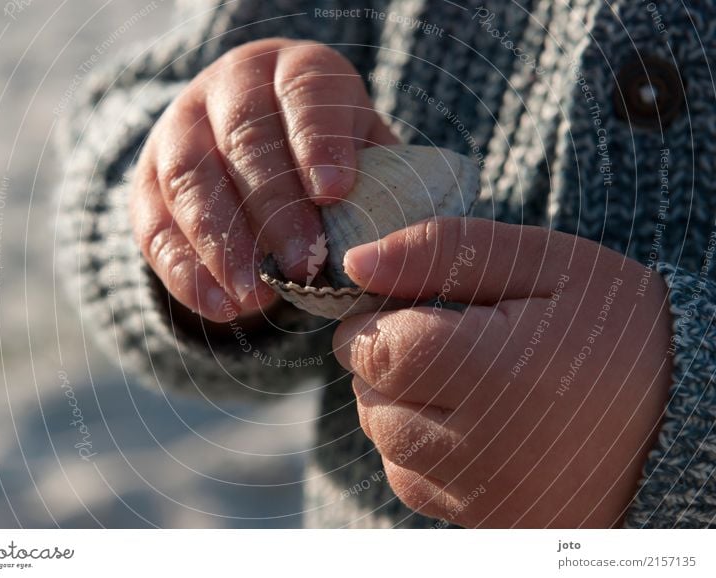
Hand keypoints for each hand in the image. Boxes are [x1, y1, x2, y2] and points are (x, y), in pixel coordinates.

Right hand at [129, 38, 396, 321]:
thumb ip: (379, 182)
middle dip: (275, 208)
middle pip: (245, 140)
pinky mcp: (147, 181)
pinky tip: (220, 307)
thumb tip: (407, 246)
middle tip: (304, 266)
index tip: (333, 194)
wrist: (250, 146)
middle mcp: (230, 88)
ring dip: (223, 244)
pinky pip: (155, 227)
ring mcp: (180, 131)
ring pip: (189, 181)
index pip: (304, 92)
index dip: (317, 141)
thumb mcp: (359, 149)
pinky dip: (185, 272)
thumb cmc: (323, 155)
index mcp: (294, 70)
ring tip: (256, 297)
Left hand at [333, 217, 672, 526]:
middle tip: (448, 341)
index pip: (372, 349)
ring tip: (464, 380)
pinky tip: (473, 424)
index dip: (374, 321)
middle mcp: (481, 451)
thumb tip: (356, 262)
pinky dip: (423, 449)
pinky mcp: (491, 525)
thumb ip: (441, 252)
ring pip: (387, 444)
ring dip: (401, 404)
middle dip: (388, 362)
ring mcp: (485, 499)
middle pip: (371, 399)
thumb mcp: (543, 262)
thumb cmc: (615, 327)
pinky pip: (416, 485)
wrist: (684, 414)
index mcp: (493, 374)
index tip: (408, 307)